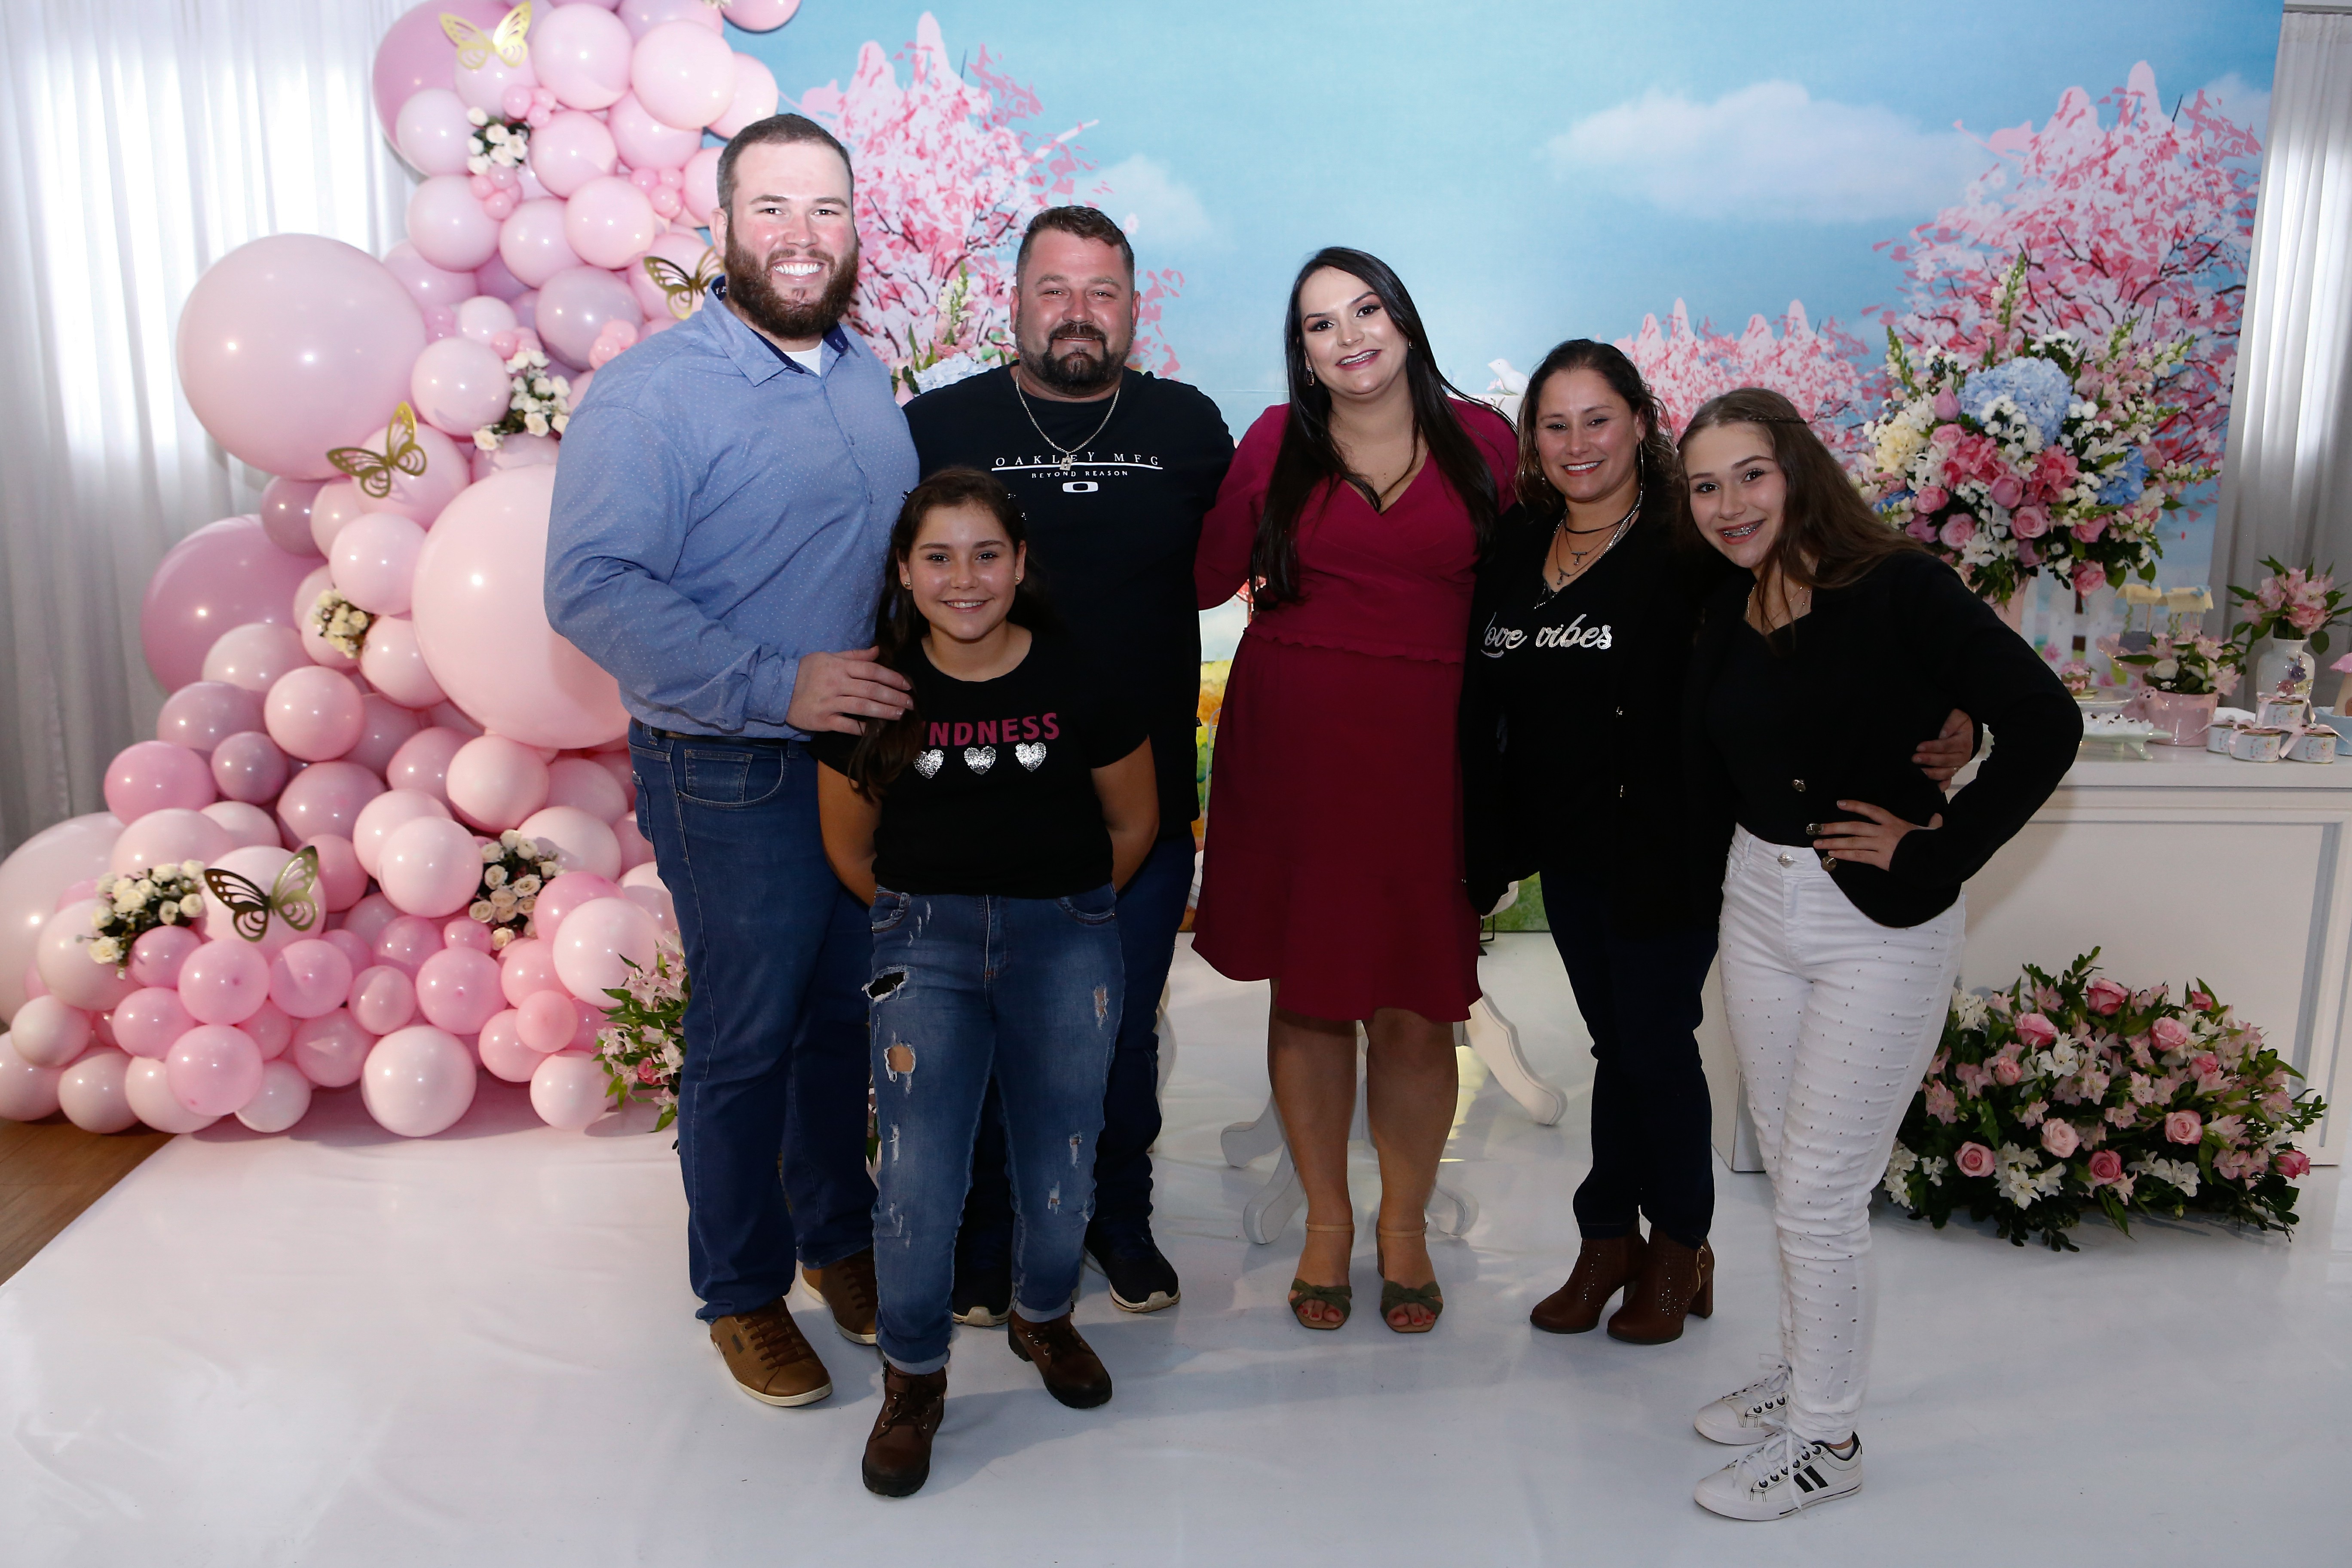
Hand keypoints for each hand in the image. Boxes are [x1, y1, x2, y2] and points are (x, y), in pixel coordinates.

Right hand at [785, 647, 911, 734]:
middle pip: (871, 690)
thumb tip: (877, 651)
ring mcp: (829, 703)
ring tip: (899, 715)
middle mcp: (836, 684)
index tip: (907, 686)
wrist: (778, 689)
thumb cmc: (806, 672)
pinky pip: (847, 725)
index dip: (892, 678)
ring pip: (862, 707)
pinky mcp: (822, 720)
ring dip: (884, 712)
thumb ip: (854, 655)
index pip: (872, 671)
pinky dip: (862, 728)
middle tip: (910, 704)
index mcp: (839, 667)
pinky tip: (876, 730)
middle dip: (894, 697)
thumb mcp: (828, 657)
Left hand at [1813, 800, 1941, 870]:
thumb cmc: (1932, 844)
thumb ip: (1932, 823)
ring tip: (1817, 843)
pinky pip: (1859, 856)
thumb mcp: (1931, 830)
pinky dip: (1844, 854)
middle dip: (1834, 827)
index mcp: (1894, 822)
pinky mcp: (1881, 859)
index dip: (1855, 805)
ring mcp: (1881, 845)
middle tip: (1816, 828)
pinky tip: (1832, 854)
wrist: (1934, 859)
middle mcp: (1884, 831)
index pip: (1871, 810)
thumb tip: (1938, 817)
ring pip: (1853, 841)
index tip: (1839, 803)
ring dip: (1833, 841)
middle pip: (1855, 826)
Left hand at [1913, 708, 1975, 783]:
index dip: (1933, 747)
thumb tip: (1942, 734)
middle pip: (1945, 760)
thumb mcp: (1957, 716)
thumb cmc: (1957, 722)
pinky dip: (1939, 785)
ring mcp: (1958, 765)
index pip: (1947, 746)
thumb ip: (1950, 722)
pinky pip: (1947, 780)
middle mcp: (1963, 756)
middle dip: (1929, 760)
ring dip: (1932, 774)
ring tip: (1918, 772)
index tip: (1919, 747)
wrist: (1963, 729)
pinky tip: (1929, 787)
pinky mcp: (1952, 771)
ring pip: (1946, 773)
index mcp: (1964, 742)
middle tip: (1914, 758)